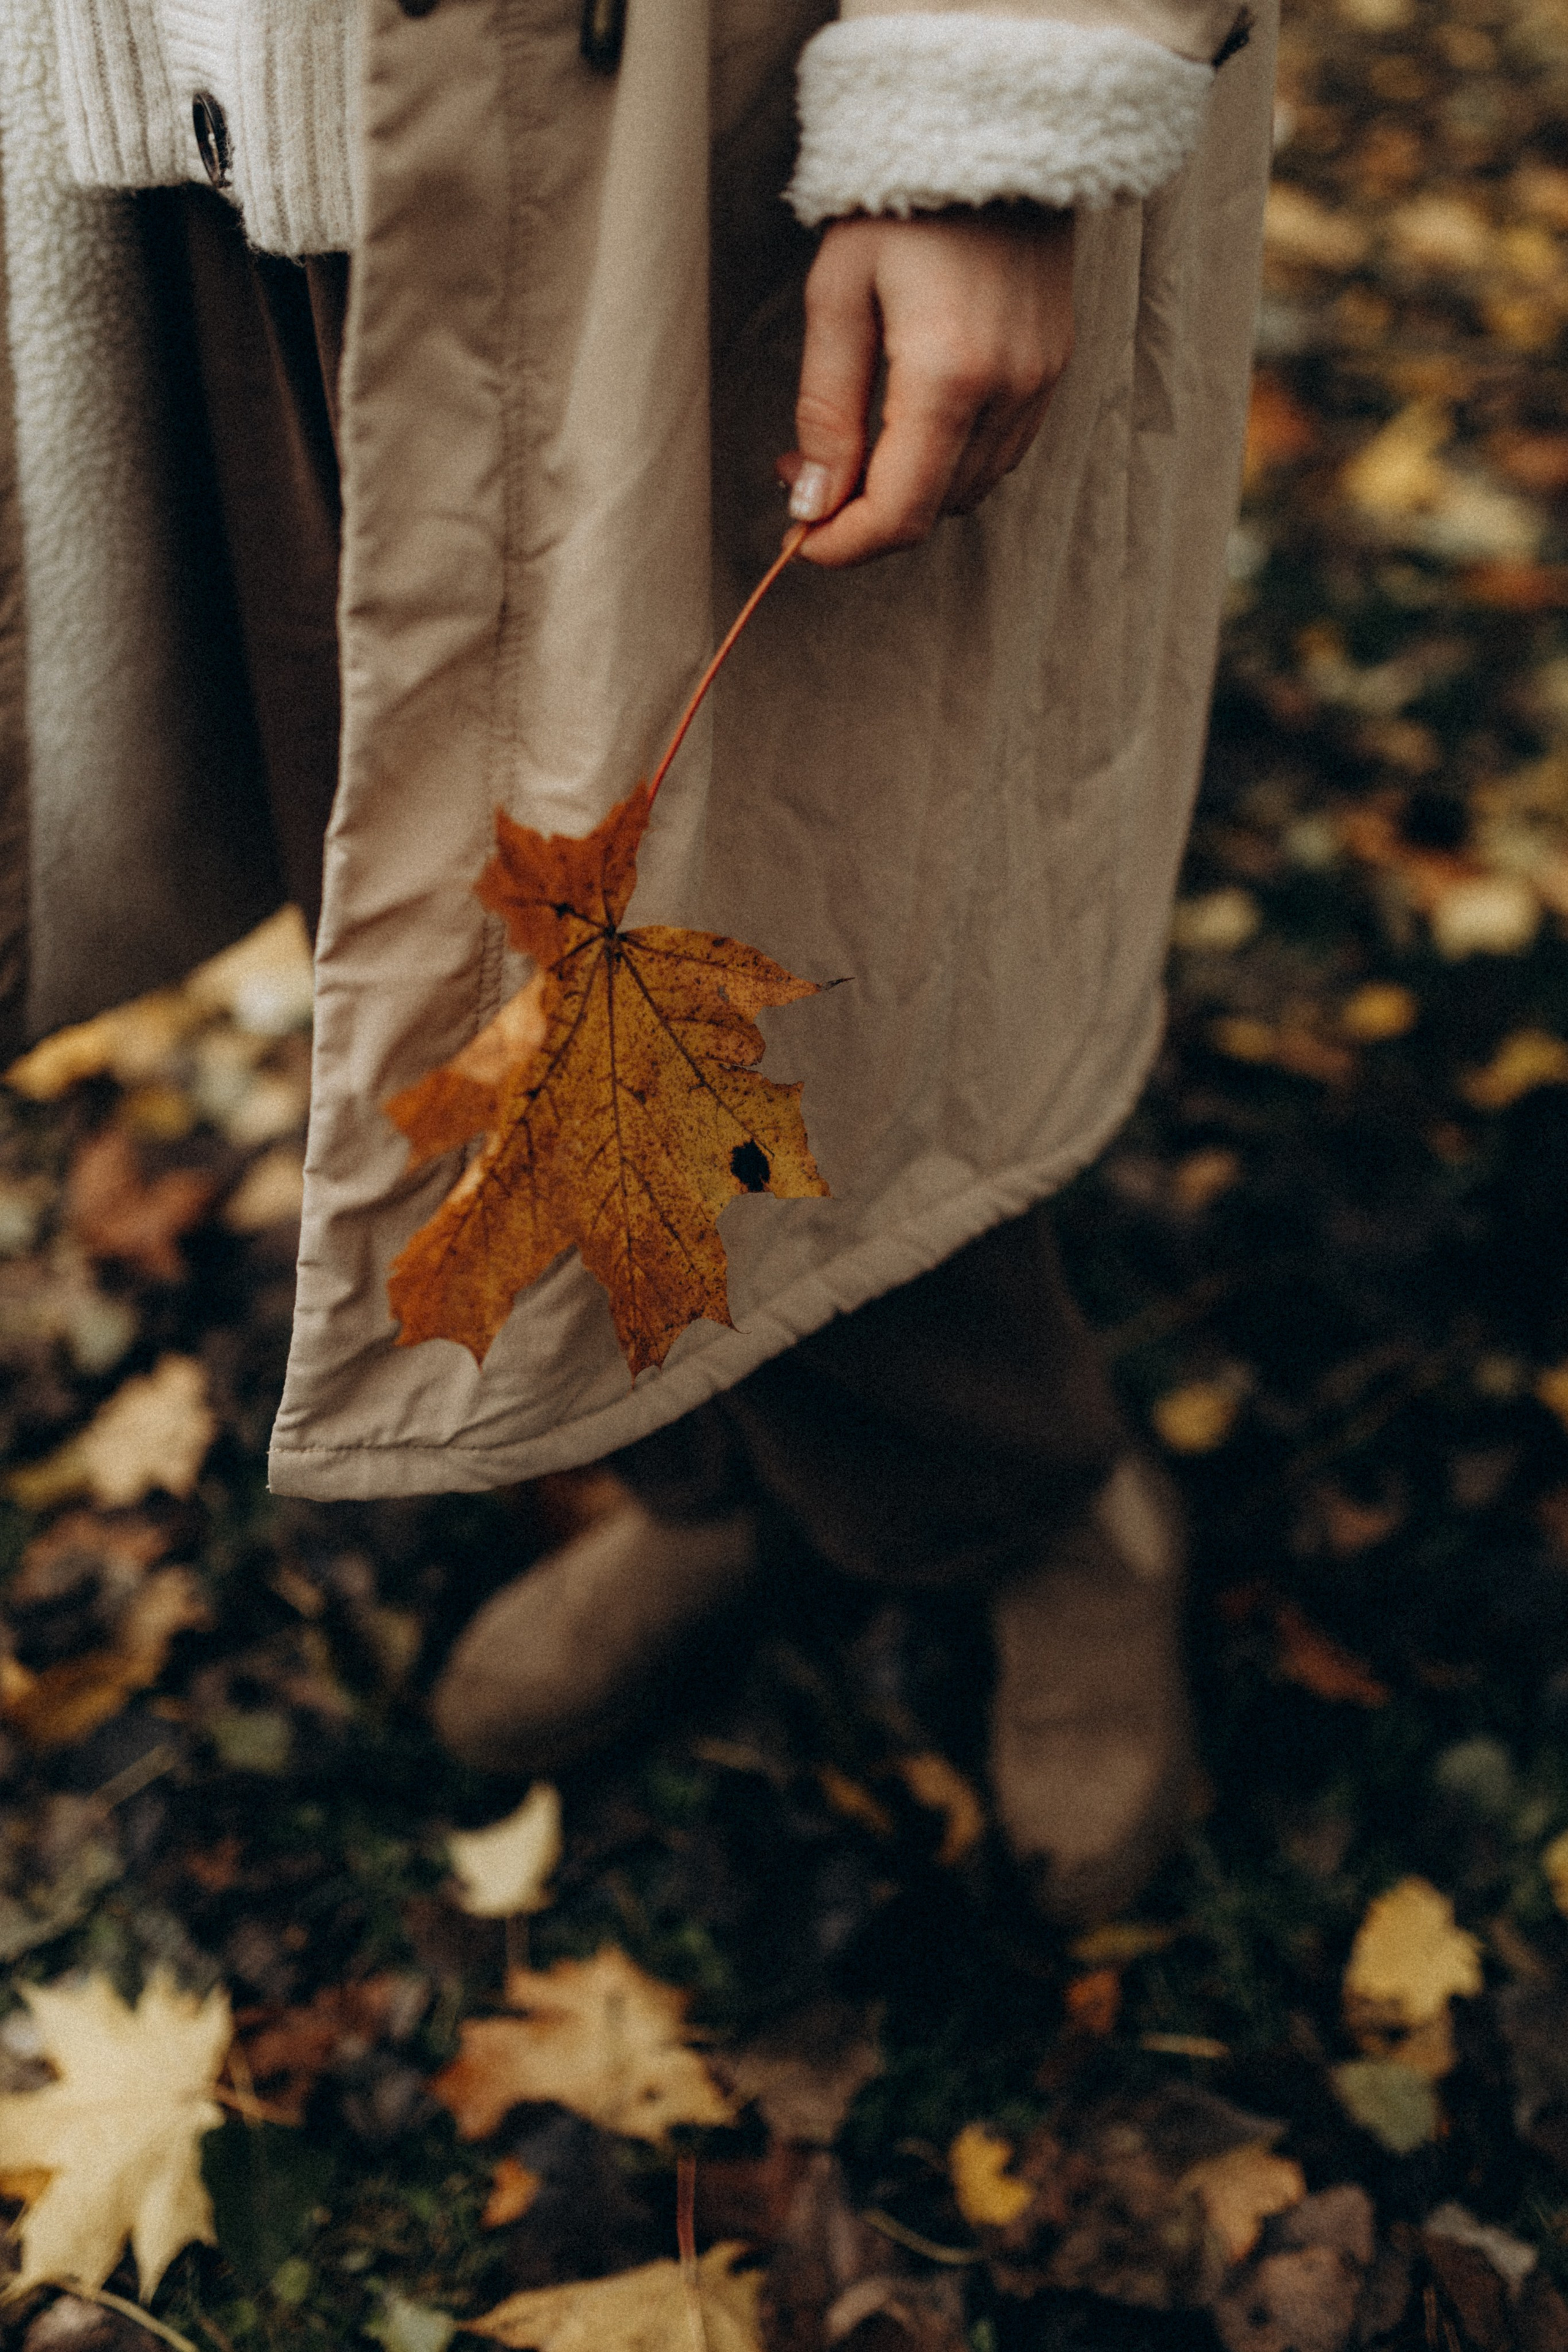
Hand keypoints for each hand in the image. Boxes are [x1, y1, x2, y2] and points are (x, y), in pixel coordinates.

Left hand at [776, 206, 1075, 567]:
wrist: (995, 128)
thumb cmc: (901, 200)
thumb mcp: (836, 294)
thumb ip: (824, 408)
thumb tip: (813, 504)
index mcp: (948, 376)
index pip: (898, 514)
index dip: (843, 546)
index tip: (800, 539)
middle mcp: (1007, 391)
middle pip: (933, 512)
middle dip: (863, 516)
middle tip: (806, 471)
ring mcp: (1040, 384)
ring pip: (967, 492)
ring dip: (906, 492)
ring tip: (850, 444)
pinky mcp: (1053, 370)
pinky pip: (998, 455)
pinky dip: (946, 464)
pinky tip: (907, 425)